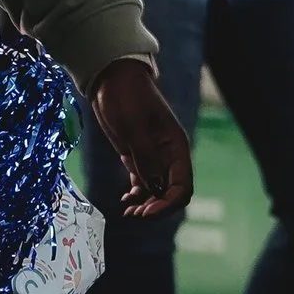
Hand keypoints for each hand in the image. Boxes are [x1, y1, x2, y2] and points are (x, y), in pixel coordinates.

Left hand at [90, 55, 192, 220]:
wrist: (111, 78)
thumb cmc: (126, 96)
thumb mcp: (133, 125)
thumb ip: (145, 156)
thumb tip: (156, 188)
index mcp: (175, 147)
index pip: (183, 186)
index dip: (168, 203)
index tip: (146, 211)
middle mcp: (168, 156)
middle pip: (171, 193)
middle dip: (157, 208)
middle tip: (134, 215)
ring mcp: (152, 157)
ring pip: (157, 192)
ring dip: (146, 205)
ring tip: (127, 212)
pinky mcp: (136, 157)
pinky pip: (143, 184)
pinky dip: (137, 195)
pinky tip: (124, 201)